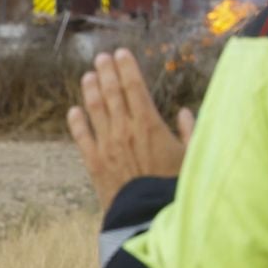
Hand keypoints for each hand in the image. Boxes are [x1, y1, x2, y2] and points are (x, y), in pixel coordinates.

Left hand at [67, 48, 195, 208]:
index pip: (134, 86)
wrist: (148, 215)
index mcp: (149, 124)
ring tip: (88, 75)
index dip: (126, 67)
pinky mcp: (93, 162)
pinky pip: (81, 136)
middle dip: (106, 71)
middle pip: (111, 92)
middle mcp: (124, 129)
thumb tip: (185, 112)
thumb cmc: (175, 186)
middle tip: (102, 57)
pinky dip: (77, 121)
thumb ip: (189, 131)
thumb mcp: (192, 156)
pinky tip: (74, 110)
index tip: (121, 53)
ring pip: (94, 109)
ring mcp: (106, 145)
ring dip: (90, 90)